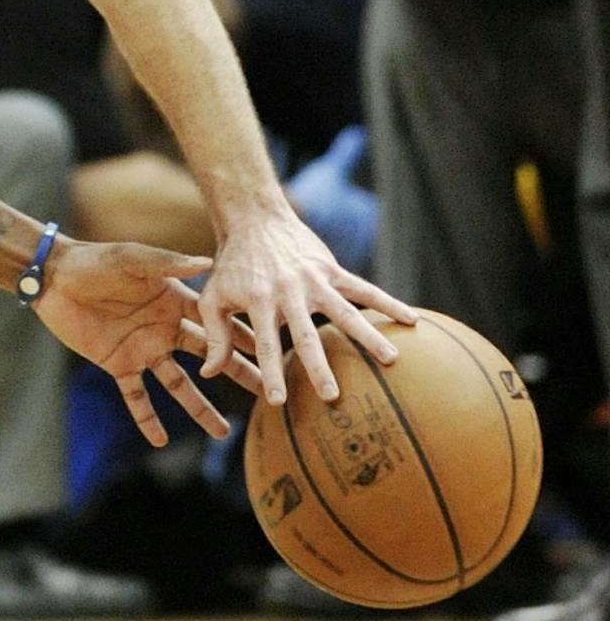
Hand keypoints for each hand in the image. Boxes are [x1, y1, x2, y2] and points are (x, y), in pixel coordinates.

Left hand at [34, 236, 259, 445]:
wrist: (55, 278)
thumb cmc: (95, 261)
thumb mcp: (133, 260)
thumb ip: (168, 264)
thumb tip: (209, 261)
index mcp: (175, 302)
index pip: (218, 323)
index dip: (244, 337)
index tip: (277, 351)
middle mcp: (165, 329)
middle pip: (209, 357)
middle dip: (238, 375)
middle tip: (268, 394)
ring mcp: (143, 349)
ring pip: (178, 385)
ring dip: (198, 409)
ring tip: (222, 433)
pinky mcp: (118, 364)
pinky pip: (136, 396)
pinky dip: (147, 418)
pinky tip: (161, 441)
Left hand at [196, 205, 415, 406]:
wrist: (254, 219)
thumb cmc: (231, 265)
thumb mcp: (213, 298)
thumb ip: (215, 336)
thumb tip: (209, 373)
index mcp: (258, 301)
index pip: (264, 344)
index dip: (271, 373)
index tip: (278, 402)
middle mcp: (288, 292)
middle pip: (306, 335)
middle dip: (319, 366)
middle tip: (333, 396)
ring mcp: (314, 280)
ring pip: (345, 312)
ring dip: (368, 336)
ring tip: (391, 360)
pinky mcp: (332, 269)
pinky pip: (364, 288)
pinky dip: (388, 303)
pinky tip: (412, 319)